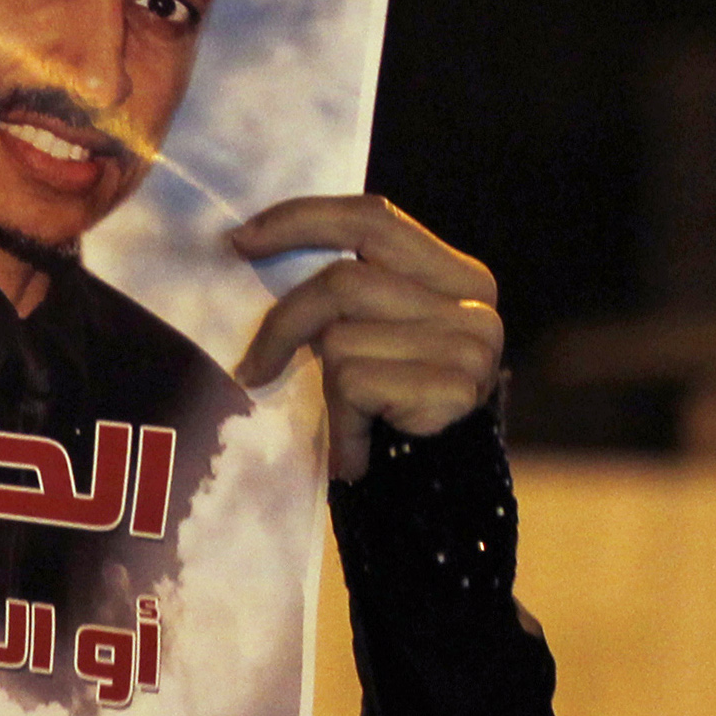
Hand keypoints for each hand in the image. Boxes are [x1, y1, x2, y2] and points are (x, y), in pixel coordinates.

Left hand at [231, 197, 502, 481]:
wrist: (442, 495)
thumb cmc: (396, 410)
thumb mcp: (382, 336)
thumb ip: (356, 291)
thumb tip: (255, 244)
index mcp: (459, 276)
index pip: (373, 219)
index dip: (303, 220)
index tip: (242, 238)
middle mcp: (473, 303)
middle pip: (343, 282)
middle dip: (283, 323)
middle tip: (252, 364)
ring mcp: (469, 345)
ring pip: (340, 338)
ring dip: (320, 387)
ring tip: (341, 422)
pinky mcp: (452, 388)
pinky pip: (352, 385)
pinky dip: (339, 425)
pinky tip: (353, 452)